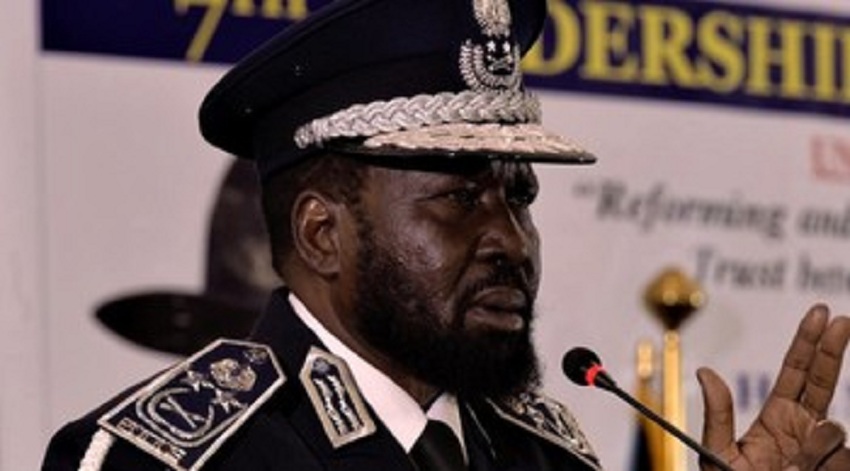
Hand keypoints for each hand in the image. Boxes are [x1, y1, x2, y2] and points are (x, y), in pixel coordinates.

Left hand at [697, 304, 849, 469]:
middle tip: (841, 319)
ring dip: (815, 446)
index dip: (809, 342)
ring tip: (792, 466)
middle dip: (833, 348)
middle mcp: (806, 429)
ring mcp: (826, 452)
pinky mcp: (837, 468)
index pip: (797, 372)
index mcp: (778, 418)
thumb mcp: (719, 453)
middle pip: (826, 380)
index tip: (821, 313)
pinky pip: (842, 458)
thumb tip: (706, 371)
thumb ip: (718, 413)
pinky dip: (824, 465)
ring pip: (834, 431)